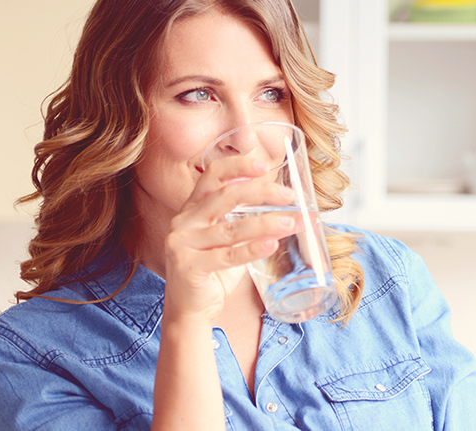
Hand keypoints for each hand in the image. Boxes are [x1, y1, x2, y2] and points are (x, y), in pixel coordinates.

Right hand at [161, 154, 295, 321]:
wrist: (191, 309)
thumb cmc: (213, 271)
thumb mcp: (227, 240)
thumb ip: (244, 220)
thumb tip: (288, 208)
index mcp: (192, 209)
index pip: (212, 176)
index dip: (237, 166)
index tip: (264, 165)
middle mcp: (184, 222)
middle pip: (225, 197)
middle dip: (261, 193)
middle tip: (289, 195)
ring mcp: (182, 244)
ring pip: (231, 229)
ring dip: (266, 224)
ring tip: (292, 223)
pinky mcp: (188, 268)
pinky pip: (227, 256)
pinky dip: (252, 249)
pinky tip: (272, 244)